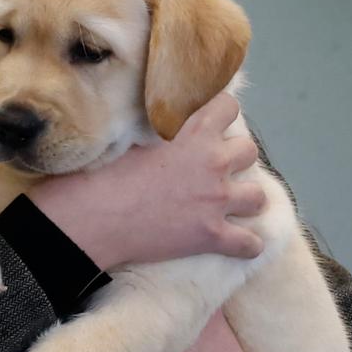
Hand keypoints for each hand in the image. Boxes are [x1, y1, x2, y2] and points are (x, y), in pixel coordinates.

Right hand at [26, 91, 266, 270]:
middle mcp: (212, 163)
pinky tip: (235, 242)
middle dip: (235, 157)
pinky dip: (245, 244)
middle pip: (249, 151)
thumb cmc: (102, 172)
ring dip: (244, 199)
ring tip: (226, 203)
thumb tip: (162, 119)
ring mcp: (216, 202)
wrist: (94, 216)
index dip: (219, 114)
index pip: (228, 106)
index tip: (208, 123)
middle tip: (213, 167)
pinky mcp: (212, 236)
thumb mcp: (131, 134)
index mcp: (193, 132)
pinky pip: (250, 243)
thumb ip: (157, 125)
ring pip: (258, 196)